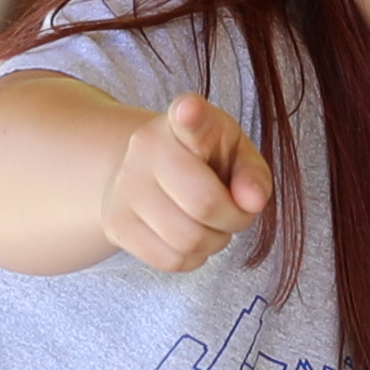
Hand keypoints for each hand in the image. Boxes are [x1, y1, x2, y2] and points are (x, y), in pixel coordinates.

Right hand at [104, 91, 270, 271]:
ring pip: (188, 239)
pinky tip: (189, 238)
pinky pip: (169, 260)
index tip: (189, 110)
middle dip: (234, 219)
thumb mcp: (238, 155)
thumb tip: (252, 202)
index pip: (188, 118)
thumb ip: (253, 174)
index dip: (191, 115)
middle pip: (203, 203)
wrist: (149, 173)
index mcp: (185, 122)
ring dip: (214, 242)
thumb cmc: (206, 161)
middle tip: (234, 212)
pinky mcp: (115, 222)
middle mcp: (146, 147)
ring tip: (211, 224)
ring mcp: (125, 186)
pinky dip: (191, 258)